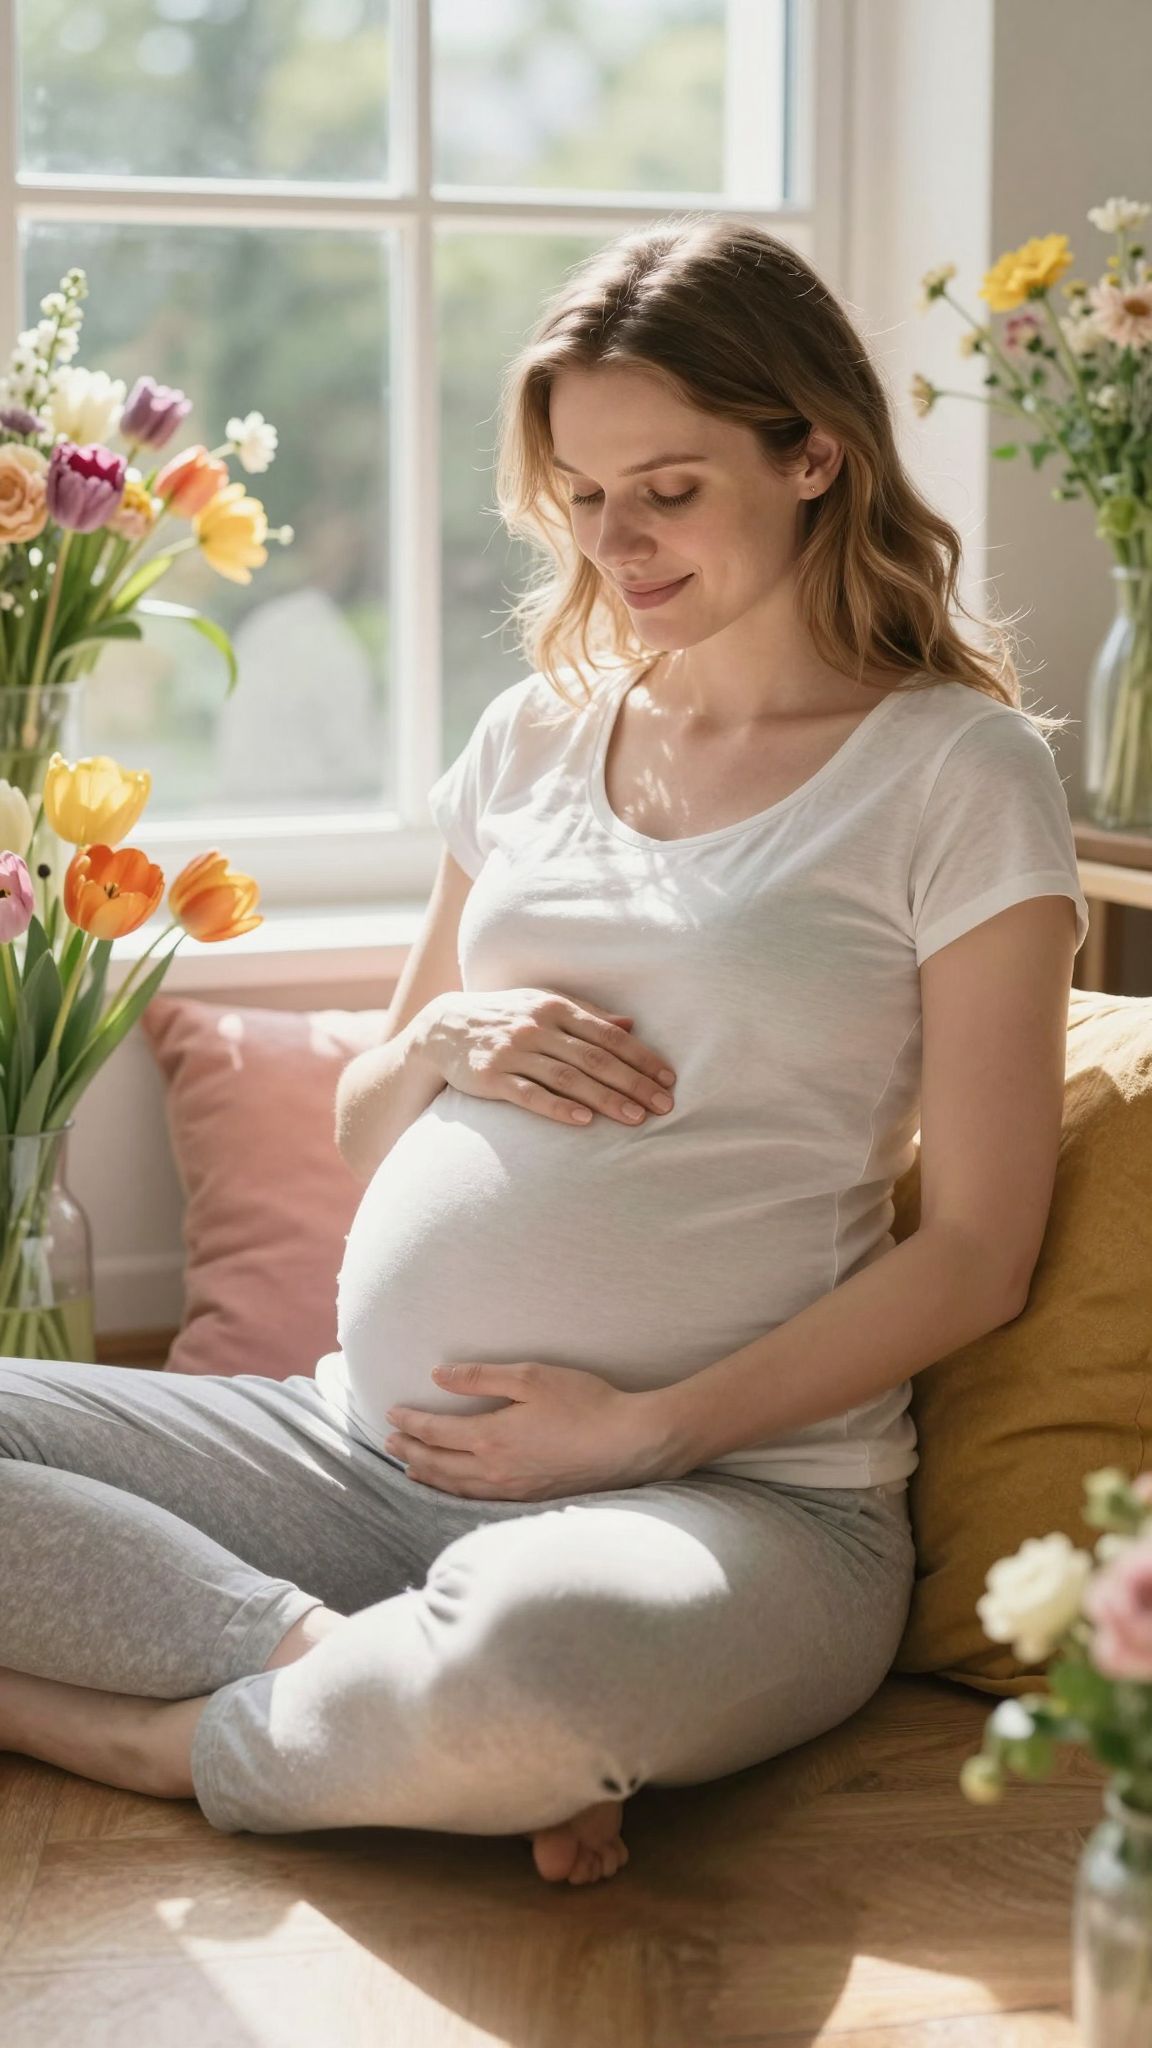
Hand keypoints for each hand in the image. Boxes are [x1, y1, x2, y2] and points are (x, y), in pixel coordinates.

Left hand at [381, 1358, 692, 1500]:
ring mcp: (511, 1488)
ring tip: (408, 1467)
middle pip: (438, 1463)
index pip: (436, 1432)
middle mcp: (494, 1469)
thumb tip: (439, 1376)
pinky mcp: (528, 1498)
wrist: (627, 1443)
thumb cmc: (583, 1403)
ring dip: (427, 1474)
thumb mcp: (530, 1377)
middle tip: (388, 1442)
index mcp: (490, 1437)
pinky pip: (477, 1499)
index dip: (410, 1423)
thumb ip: (481, 1377)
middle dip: (410, 1451)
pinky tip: (452, 1488)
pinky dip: (453, 1492)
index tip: (391, 1413)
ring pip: (454, 1486)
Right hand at [419, 987, 677, 1129]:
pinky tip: (583, 1122)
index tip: (668, 1078)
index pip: (608, 1034)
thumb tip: (631, 1024)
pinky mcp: (492, 1077)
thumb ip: (587, 1014)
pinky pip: (529, 1095)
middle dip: (632, 1082)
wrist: (443, 1028)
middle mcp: (536, 1028)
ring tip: (634, 1118)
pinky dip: (557, 1108)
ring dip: (604, 1099)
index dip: (641, 1057)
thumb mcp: (543, 1004)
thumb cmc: (505, 1016)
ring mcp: (513, 1053)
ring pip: (567, 1078)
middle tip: (663, 1105)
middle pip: (594, 1058)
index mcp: (554, 1007)